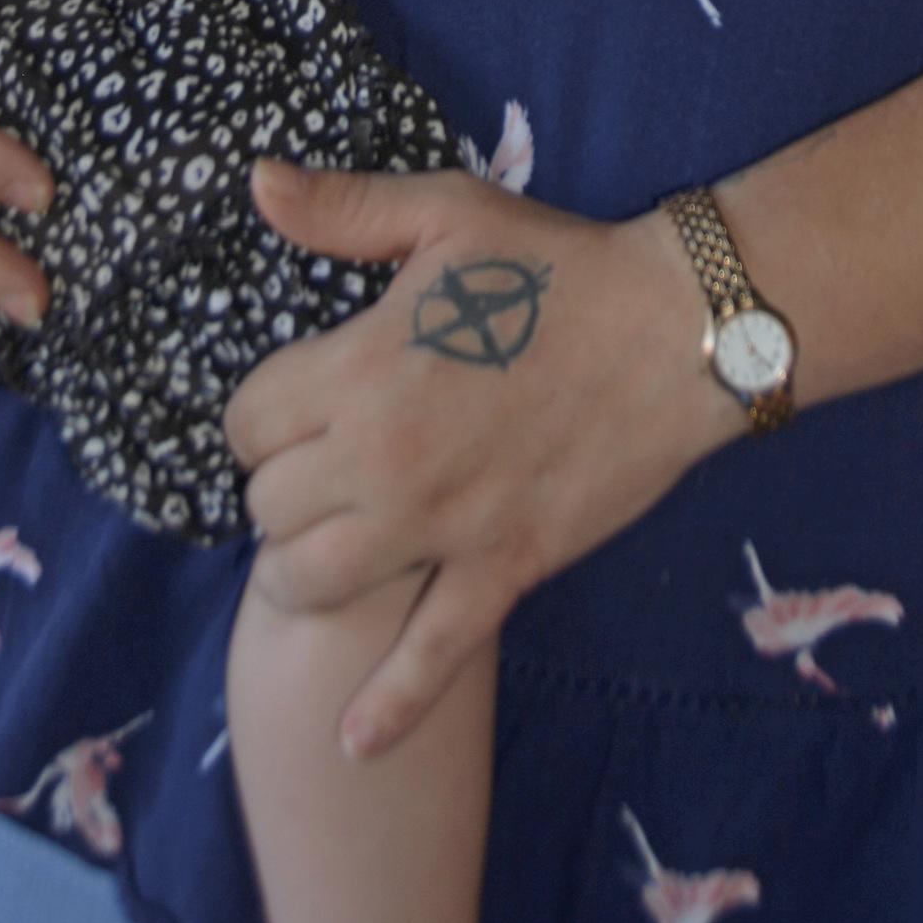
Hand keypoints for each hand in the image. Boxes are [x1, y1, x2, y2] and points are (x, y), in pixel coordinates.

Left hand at [229, 159, 735, 756]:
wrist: (675, 329)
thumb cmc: (557, 266)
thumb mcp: (446, 214)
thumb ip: (343, 210)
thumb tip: (256, 181)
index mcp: (361, 368)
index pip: (247, 422)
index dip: (261, 415)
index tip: (294, 405)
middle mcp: (384, 458)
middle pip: (268, 507)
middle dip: (282, 487)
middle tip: (324, 465)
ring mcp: (441, 525)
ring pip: (313, 583)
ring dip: (307, 569)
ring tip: (333, 543)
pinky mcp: (501, 568)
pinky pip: (430, 656)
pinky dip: (387, 707)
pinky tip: (355, 740)